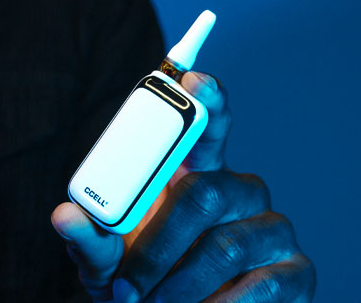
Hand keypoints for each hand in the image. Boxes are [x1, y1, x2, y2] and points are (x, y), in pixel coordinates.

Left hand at [52, 72, 314, 301]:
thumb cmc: (142, 283)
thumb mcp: (107, 263)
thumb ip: (90, 239)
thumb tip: (64, 215)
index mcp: (198, 174)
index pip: (210, 124)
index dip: (207, 98)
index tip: (194, 79)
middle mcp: (240, 192)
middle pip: (203, 193)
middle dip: (156, 247)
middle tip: (126, 287)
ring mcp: (273, 229)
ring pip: (225, 247)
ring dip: (179, 288)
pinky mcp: (296, 272)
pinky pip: (262, 287)